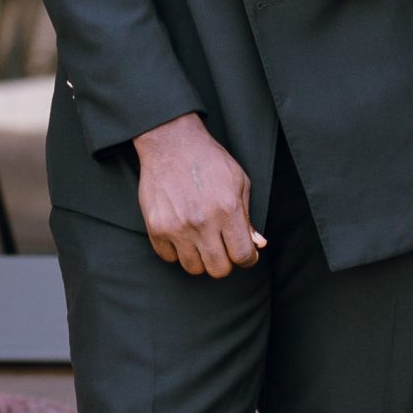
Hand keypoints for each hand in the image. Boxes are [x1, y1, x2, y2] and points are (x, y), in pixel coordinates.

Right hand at [134, 112, 265, 275]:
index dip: (248, 258)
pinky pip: (169, 258)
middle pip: (218, 269)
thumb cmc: (209, 160)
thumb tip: (257, 244)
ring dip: (201, 259)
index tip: (246, 254)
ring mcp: (177, 228)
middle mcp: (202, 223)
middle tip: (223, 247)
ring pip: (193, 268)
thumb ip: (247, 217)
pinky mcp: (156, 228)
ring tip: (202, 240)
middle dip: (225, 262)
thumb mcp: (238, 181)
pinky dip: (177, 252)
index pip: (242, 255)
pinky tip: (182, 235)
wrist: (171, 143)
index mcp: (227, 210)